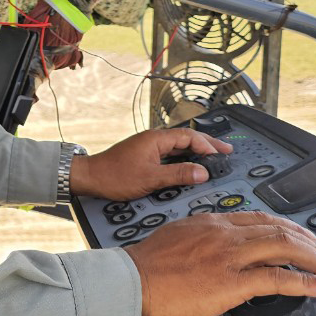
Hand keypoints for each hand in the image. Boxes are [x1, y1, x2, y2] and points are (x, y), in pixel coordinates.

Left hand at [69, 128, 230, 200]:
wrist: (90, 177)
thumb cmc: (114, 176)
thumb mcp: (150, 178)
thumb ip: (178, 175)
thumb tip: (202, 172)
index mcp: (156, 139)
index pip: (189, 137)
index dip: (207, 145)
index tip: (221, 154)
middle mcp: (153, 139)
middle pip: (186, 138)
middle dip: (207, 144)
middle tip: (226, 150)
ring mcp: (148, 147)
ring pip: (178, 145)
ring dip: (196, 150)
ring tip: (213, 156)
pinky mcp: (144, 155)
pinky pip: (170, 152)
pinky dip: (184, 156)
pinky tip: (190, 164)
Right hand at [122, 211, 315, 315]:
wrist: (132, 278)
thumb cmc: (147, 264)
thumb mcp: (179, 237)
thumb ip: (203, 240)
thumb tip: (217, 253)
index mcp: (213, 221)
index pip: (261, 218)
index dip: (289, 227)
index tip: (304, 236)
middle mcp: (226, 232)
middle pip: (280, 230)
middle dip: (311, 243)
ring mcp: (231, 255)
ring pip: (285, 247)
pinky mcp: (232, 280)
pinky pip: (278, 278)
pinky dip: (306, 281)